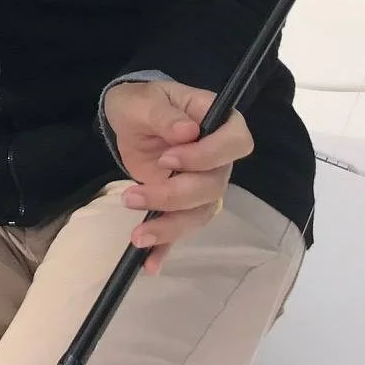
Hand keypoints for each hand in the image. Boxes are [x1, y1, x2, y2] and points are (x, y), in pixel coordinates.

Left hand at [103, 80, 252, 272]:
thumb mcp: (144, 100)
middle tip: (133, 195)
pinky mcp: (182, 203)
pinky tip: (150, 264)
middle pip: (213, 187)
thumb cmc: (142, 102)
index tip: (169, 160)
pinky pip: (181, 229)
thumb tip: (187, 132)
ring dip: (169, 227)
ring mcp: (202, 183)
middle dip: (174, 196)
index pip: (235, 143)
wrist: (129, 118)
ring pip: (199, 213)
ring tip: (137, 235)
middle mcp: (218, 158)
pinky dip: (166, 247)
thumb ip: (164, 115)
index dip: (208, 156)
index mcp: (218, 123)